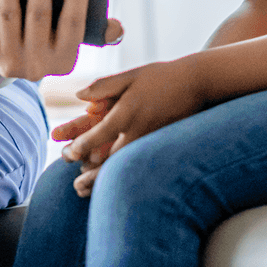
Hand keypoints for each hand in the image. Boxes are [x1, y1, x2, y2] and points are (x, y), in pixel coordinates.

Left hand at [0, 0, 122, 80]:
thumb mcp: (67, 35)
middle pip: (39, 18)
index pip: (74, 25)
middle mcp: (37, 66)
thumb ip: (93, 29)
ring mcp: (8, 60)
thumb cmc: (47, 31)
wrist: (4, 52)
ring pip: (9, 16)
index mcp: (64, 60)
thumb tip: (117, 30)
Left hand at [61, 57, 207, 195]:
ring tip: (88, 191)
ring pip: (124, 167)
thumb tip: (78, 95)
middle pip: (109, 159)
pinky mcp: (162, 147)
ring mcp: (151, 142)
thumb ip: (103, 86)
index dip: (80, 146)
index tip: (69, 153)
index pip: (98, 135)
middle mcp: (138, 131)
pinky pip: (139, 166)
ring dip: (106, 180)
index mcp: (127, 112)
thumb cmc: (161, 77)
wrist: (197, 84)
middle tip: (75, 183)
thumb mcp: (130, 76)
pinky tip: (114, 184)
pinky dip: (124, 177)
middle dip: (91, 172)